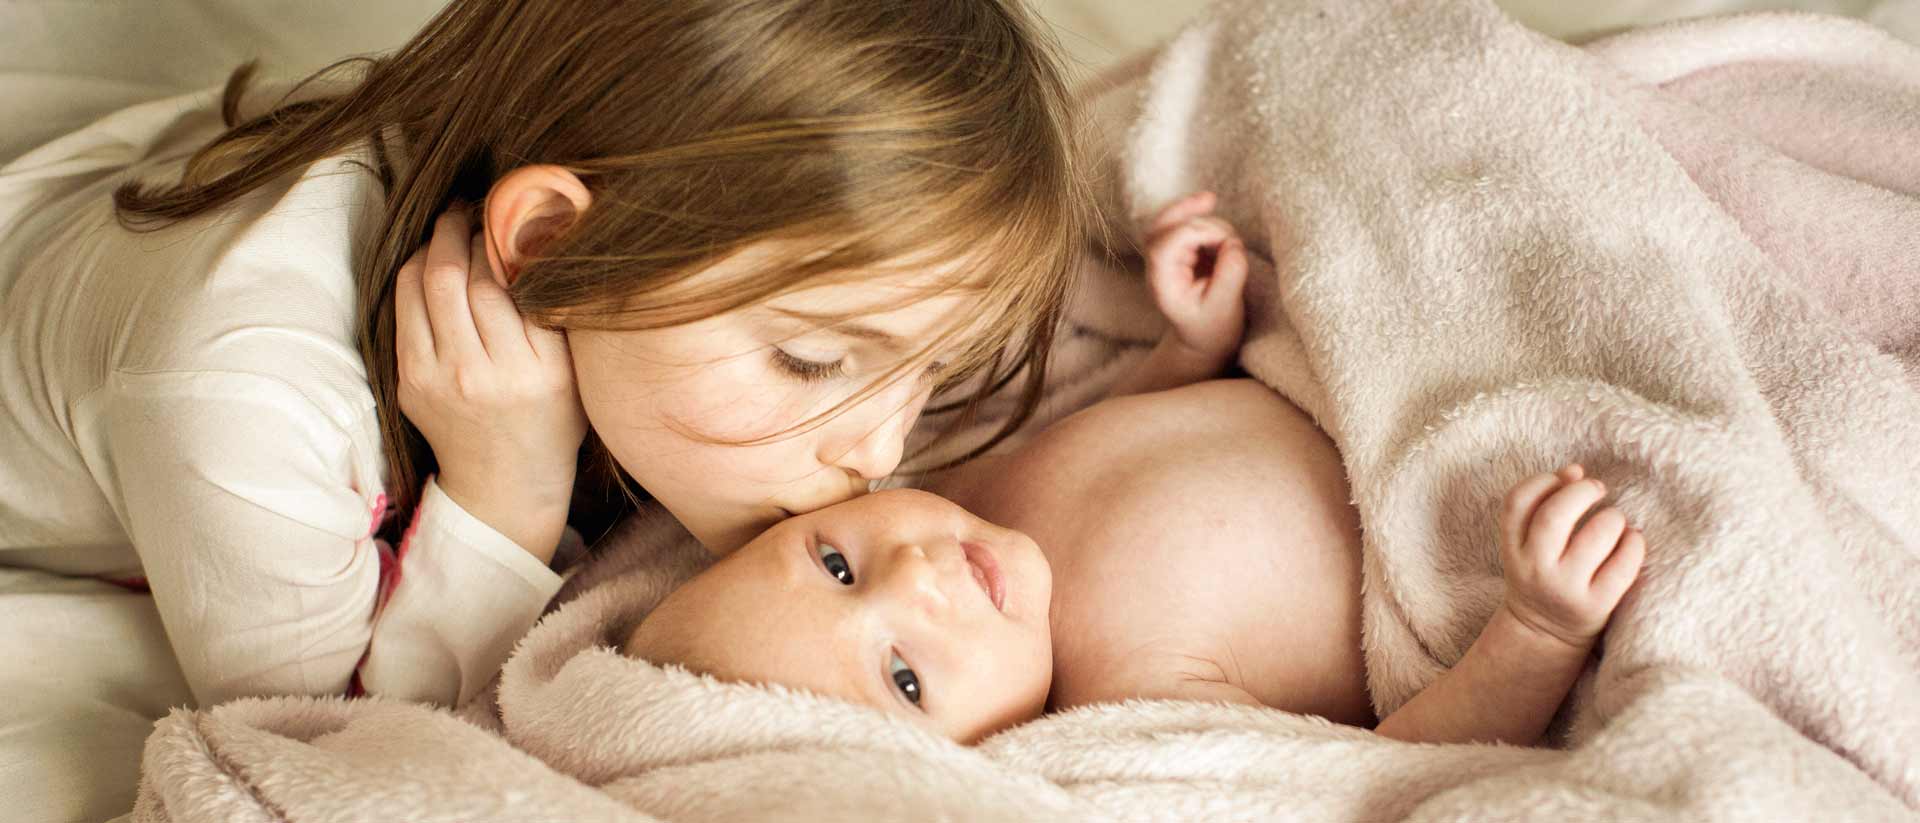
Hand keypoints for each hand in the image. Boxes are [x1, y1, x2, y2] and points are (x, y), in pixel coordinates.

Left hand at [395, 208, 587, 555]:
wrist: (506, 485)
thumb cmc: (552, 421)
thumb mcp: (574, 372)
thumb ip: (557, 314)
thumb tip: (538, 238)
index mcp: (535, 373)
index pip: (504, 283)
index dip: (499, 237)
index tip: (509, 214)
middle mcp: (482, 376)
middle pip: (456, 277)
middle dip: (460, 229)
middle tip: (473, 207)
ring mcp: (437, 380)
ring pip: (423, 286)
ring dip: (434, 245)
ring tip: (451, 226)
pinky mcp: (410, 383)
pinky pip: (403, 309)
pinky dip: (415, 275)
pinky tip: (433, 262)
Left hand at [1142, 191, 1249, 363]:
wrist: (1204, 339)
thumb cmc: (1212, 328)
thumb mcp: (1225, 307)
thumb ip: (1230, 274)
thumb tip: (1233, 243)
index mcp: (1162, 281)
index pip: (1167, 242)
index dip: (1197, 231)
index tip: (1228, 244)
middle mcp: (1158, 265)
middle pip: (1164, 223)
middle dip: (1195, 216)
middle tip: (1221, 219)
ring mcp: (1167, 256)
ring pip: (1177, 219)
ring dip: (1207, 223)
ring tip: (1231, 248)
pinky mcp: (1180, 250)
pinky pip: (1189, 224)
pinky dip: (1208, 224)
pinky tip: (1224, 238)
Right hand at [1497, 464, 1644, 648]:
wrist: (1546, 632)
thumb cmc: (1543, 573)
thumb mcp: (1529, 543)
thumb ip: (1544, 505)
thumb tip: (1576, 471)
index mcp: (1513, 549)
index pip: (1517, 502)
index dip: (1544, 480)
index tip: (1566, 478)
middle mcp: (1535, 568)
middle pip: (1554, 516)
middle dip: (1582, 492)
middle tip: (1597, 489)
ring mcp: (1565, 589)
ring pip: (1595, 536)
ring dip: (1612, 517)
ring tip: (1614, 520)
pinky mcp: (1596, 606)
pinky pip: (1623, 566)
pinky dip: (1634, 543)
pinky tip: (1632, 539)